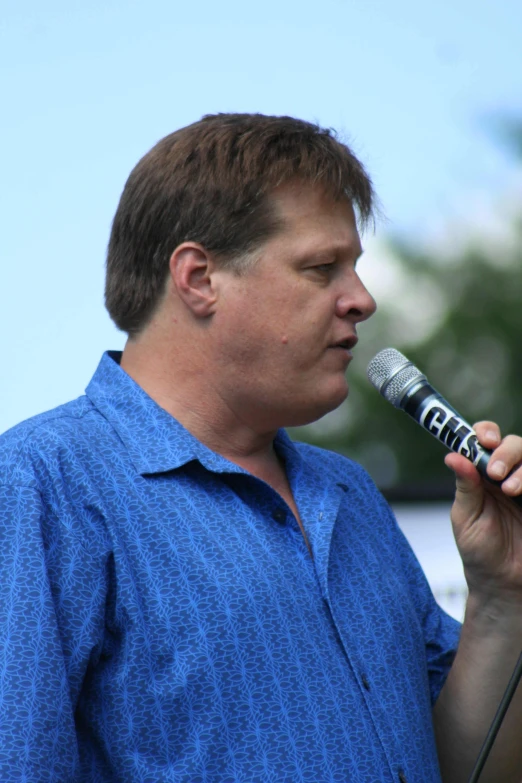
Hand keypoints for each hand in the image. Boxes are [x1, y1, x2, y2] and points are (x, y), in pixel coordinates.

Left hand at [445, 421, 521, 606]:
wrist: (503, 585)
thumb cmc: (479, 552)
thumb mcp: (465, 518)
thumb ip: (465, 486)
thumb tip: (452, 456)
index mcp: (484, 475)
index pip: (488, 440)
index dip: (487, 432)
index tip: (485, 440)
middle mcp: (509, 476)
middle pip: (517, 444)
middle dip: (508, 452)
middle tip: (496, 473)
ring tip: (511, 490)